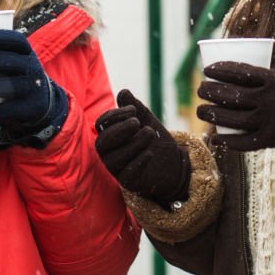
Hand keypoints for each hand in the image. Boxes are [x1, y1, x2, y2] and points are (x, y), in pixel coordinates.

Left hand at [0, 29, 62, 134]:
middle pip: (7, 61)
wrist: (39, 102)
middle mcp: (32, 68)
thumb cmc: (11, 74)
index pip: (16, 40)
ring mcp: (31, 89)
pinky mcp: (27, 108)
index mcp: (26, 52)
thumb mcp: (4, 60)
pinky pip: (4, 110)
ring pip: (3, 85)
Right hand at [95, 90, 189, 204]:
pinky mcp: (129, 182)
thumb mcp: (146, 118)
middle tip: (137, 122)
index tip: (133, 110)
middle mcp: (109, 153)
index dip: (114, 115)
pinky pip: (127, 175)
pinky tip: (150, 153)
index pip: (101, 124)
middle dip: (119, 130)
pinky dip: (138, 162)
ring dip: (132, 144)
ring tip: (148, 133)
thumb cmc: (154, 137)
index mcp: (110, 135)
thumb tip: (123, 92)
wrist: (173, 161)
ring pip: (114, 159)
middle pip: (102, 142)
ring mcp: (117, 169)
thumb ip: (134, 106)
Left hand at [196, 62, 274, 162]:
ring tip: (200, 110)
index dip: (220, 69)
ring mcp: (269, 121)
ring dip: (212, 114)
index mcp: (274, 79)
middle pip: (232, 95)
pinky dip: (226, 141)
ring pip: (233, 119)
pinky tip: (214, 137)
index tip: (206, 69)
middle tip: (200, 89)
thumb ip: (256, 79)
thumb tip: (221, 76)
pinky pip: (243, 142)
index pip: (240, 72)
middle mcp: (271, 99)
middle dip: (210, 91)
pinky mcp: (269, 140)